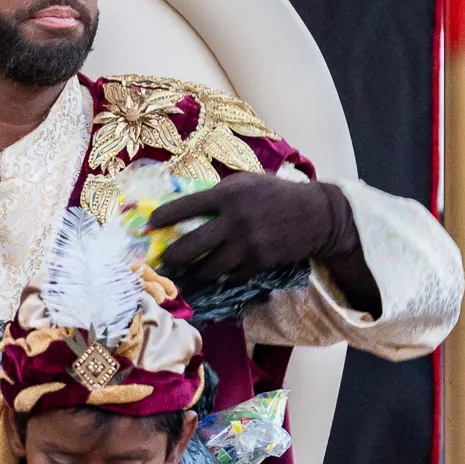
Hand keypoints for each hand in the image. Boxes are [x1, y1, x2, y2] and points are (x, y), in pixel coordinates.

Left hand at [151, 173, 377, 311]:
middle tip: (162, 261)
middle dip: (171, 257)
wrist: (315, 215)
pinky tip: (211, 280)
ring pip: (207, 269)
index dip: (163, 217)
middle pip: (190, 247)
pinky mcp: (258, 263)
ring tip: (180, 279)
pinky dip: (220, 279)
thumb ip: (217, 193)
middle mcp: (234, 220)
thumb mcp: (246, 182)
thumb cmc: (275, 194)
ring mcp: (246, 245)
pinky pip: (230, 276)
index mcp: (228, 194)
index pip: (185, 207)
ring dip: (191, 276)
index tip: (149, 224)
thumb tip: (184, 205)